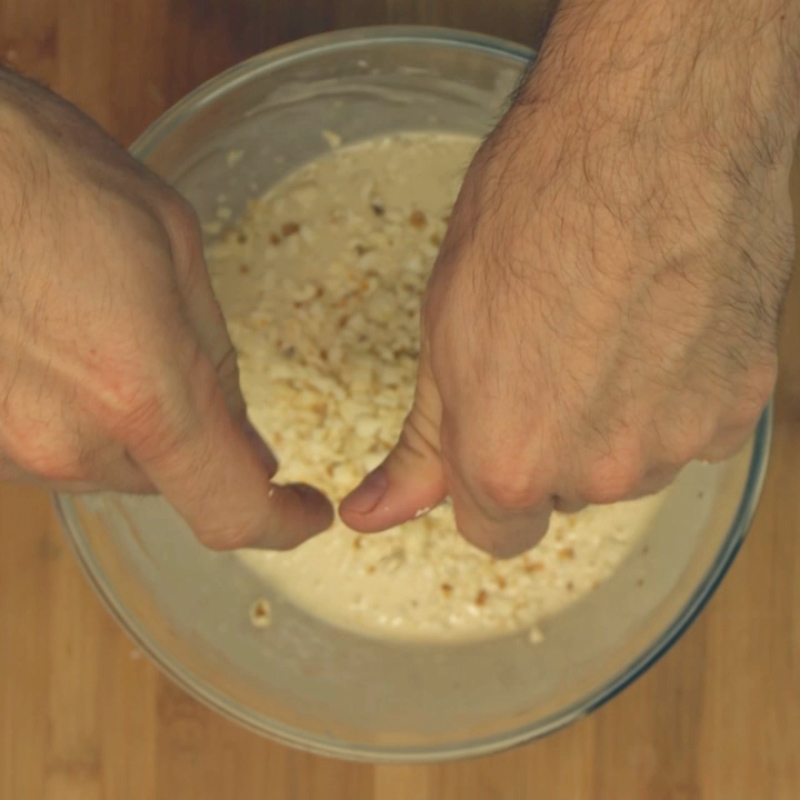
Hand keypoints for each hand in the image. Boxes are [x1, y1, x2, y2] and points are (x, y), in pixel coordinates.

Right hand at [0, 71, 331, 548]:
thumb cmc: (46, 175)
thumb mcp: (173, 247)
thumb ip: (215, 358)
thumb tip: (241, 436)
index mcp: (140, 393)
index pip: (231, 507)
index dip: (279, 521)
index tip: (304, 511)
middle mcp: (67, 441)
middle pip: (171, 483)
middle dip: (195, 442)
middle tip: (187, 374)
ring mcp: (6, 447)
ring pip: (108, 468)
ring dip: (131, 427)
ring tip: (108, 339)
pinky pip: (52, 448)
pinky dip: (77, 417)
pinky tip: (63, 349)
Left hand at [341, 0, 796, 556]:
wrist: (648, 128)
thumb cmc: (531, 213)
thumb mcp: (444, 333)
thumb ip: (420, 444)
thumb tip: (369, 517)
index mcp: (510, 461)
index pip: (494, 535)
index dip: (488, 489)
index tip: (494, 447)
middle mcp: (600, 472)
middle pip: (563, 495)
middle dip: (549, 445)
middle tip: (550, 354)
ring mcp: (678, 440)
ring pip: (630, 463)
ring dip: (616, 420)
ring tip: (610, 328)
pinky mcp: (740, 404)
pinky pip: (690, 429)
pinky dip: (673, 393)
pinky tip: (662, 325)